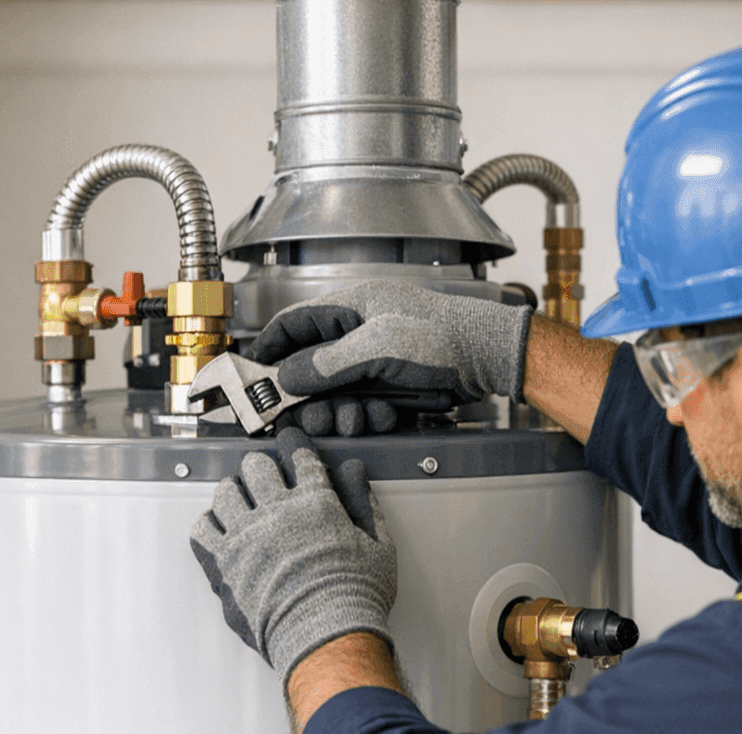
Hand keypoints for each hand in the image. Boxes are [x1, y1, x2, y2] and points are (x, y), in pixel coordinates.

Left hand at [190, 427, 396, 682]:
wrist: (325, 636)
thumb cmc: (354, 598)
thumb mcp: (378, 545)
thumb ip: (364, 503)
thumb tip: (353, 472)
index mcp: (316, 502)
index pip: (300, 458)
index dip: (296, 448)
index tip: (292, 447)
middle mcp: (276, 511)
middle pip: (256, 466)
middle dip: (261, 468)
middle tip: (264, 478)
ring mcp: (246, 535)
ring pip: (225, 491)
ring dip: (233, 492)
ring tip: (240, 501)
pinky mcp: (224, 562)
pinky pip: (202, 530)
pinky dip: (209, 524)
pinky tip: (219, 528)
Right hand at [248, 281, 532, 408]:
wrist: (489, 356)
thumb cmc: (443, 336)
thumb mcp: (378, 348)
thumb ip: (327, 364)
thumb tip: (288, 377)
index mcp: (349, 307)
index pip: (293, 324)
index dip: (269, 350)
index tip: (251, 377)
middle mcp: (358, 330)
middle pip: (312, 368)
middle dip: (311, 398)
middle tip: (311, 418)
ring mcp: (376, 357)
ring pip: (339, 392)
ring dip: (343, 411)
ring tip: (357, 418)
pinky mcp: (394, 380)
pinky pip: (367, 402)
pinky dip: (373, 414)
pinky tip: (387, 414)